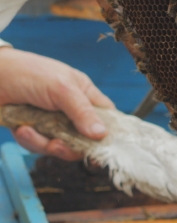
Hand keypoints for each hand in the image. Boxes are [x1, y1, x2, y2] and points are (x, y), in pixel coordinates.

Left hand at [0, 48, 114, 160]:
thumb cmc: (27, 73)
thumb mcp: (61, 88)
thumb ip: (82, 111)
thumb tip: (102, 134)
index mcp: (84, 94)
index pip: (107, 117)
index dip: (109, 133)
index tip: (106, 149)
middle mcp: (71, 111)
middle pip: (85, 139)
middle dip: (71, 146)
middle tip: (58, 145)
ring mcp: (53, 122)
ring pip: (62, 146)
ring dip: (44, 144)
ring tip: (29, 131)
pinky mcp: (35, 131)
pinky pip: (40, 147)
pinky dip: (30, 141)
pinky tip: (21, 128)